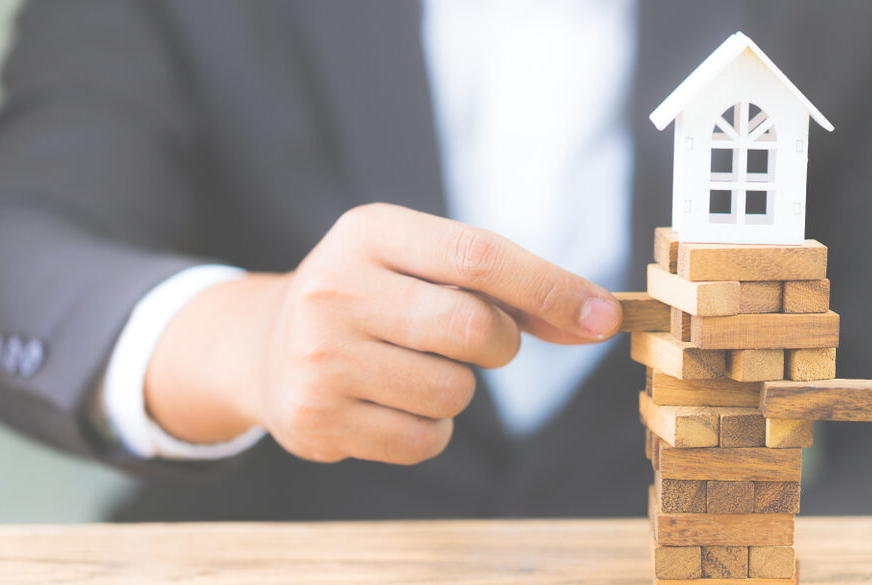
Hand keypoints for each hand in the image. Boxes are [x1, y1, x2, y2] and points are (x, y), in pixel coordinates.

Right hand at [144, 203, 620, 463]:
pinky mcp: (316, 419)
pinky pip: (425, 441)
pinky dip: (429, 429)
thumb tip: (598, 319)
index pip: (478, 256)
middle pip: (473, 328)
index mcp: (368, 233)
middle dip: (497, 344)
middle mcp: (335, 288)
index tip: (604, 316)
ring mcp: (319, 357)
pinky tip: (390, 403)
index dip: (550, 287)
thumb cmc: (373, 299)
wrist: (267, 345)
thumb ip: (507, 289)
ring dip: (457, 389)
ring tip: (410, 368)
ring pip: (453, 393)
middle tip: (474, 340)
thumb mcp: (422, 267)